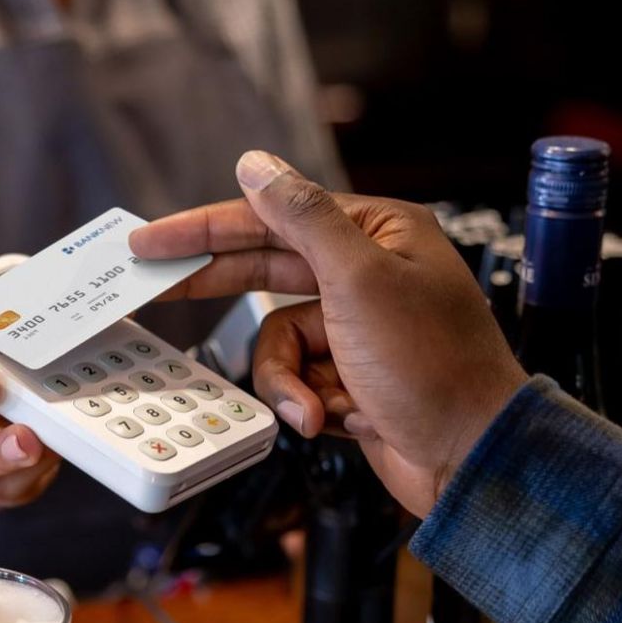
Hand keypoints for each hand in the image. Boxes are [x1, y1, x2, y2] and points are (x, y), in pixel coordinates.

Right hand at [131, 152, 527, 517]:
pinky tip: (339, 418)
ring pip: (278, 340)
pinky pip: (296, 380)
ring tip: (314, 404)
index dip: (206, 227)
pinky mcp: (351, 378)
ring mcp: (358, 329)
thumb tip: (257, 166)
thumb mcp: (360, 280)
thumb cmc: (434, 365)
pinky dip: (308, 403)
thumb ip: (301, 217)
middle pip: (267, 270)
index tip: (152, 240)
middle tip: (155, 286)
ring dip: (288, 379)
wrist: (470, 456)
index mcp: (378, 234)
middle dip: (221, 290)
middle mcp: (368, 274)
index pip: (275, 217)